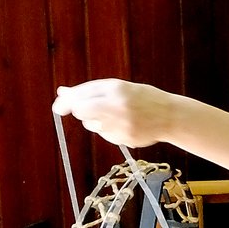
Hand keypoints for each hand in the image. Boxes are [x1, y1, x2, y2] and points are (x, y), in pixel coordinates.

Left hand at [52, 79, 171, 147]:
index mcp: (116, 93)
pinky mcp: (126, 141)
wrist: (170, 117)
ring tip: (116, 113)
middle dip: (82, 110)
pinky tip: (124, 124)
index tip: (58, 108)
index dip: (66, 104)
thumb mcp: (117, 87)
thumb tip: (62, 93)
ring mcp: (123, 129)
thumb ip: (89, 90)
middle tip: (93, 106)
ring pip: (93, 126)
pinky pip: (106, 135)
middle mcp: (118, 112)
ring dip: (96, 119)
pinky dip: (109, 129)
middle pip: (84, 115)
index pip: (80, 102)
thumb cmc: (142, 97)